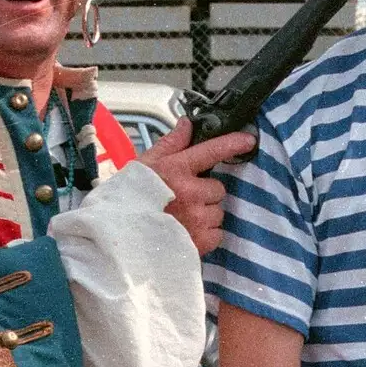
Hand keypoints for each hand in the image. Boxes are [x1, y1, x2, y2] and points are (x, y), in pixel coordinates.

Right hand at [141, 118, 256, 255]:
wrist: (116, 239)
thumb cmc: (128, 201)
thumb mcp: (143, 167)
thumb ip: (169, 145)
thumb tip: (187, 124)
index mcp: (175, 170)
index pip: (210, 151)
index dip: (232, 143)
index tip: (249, 140)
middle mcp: (190, 192)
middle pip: (217, 188)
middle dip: (205, 194)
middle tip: (184, 201)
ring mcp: (197, 218)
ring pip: (218, 212)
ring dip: (206, 215)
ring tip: (183, 220)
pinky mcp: (200, 241)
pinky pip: (217, 234)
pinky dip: (207, 235)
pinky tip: (188, 234)